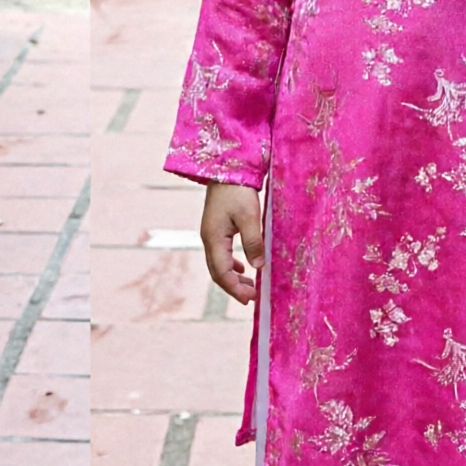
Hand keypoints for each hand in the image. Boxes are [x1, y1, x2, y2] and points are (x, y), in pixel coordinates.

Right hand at [200, 182, 264, 304]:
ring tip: (249, 285)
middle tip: (250, 297)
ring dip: (232, 276)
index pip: (222, 273)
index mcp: (214, 239)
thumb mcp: (249, 216)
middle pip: (217, 272)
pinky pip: (221, 254)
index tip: (250, 298)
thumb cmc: (238, 191)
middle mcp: (209, 239)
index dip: (235, 288)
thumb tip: (257, 268)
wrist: (226, 167)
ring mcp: (211, 233)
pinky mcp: (216, 228)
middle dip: (233, 286)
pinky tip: (243, 266)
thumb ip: (253, 242)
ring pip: (218, 263)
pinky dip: (231, 264)